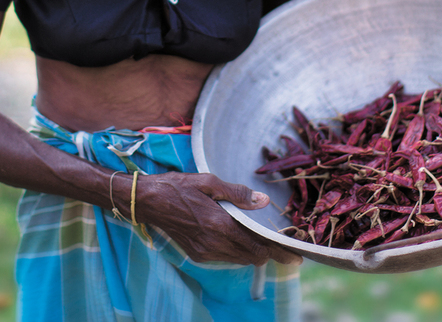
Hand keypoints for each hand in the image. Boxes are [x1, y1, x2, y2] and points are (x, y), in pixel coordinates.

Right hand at [134, 172, 302, 266]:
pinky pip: (225, 258)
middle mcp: (214, 243)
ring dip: (252, 253)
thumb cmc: (178, 186)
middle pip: (252, 257)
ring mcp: (205, 251)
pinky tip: (238, 239)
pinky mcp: (197, 254)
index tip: (293, 255)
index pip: (257, 246)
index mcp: (220, 224)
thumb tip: (262, 201)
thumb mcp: (208, 181)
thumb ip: (237, 193)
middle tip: (284, 249)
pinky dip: (236, 252)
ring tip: (264, 243)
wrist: (148, 201)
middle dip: (269, 254)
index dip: (277, 252)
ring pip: (239, 259)